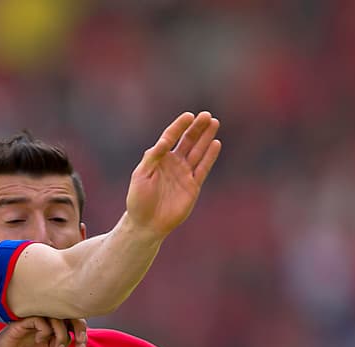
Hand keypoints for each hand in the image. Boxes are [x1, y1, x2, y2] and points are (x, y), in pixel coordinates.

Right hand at [0, 316, 87, 346]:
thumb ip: (61, 345)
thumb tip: (69, 336)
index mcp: (53, 327)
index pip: (73, 321)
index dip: (81, 332)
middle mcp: (46, 320)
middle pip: (69, 313)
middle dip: (79, 327)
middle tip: (79, 341)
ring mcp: (35, 318)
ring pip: (57, 315)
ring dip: (60, 332)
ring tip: (54, 346)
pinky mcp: (23, 320)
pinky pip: (42, 319)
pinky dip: (45, 331)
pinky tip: (39, 339)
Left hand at [124, 111, 221, 237]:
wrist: (147, 224)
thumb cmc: (139, 200)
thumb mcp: (141, 175)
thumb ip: (152, 157)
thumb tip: (164, 141)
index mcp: (159, 158)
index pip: (171, 137)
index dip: (179, 126)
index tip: (189, 116)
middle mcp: (173, 163)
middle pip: (188, 141)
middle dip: (197, 128)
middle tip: (206, 115)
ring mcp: (184, 174)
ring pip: (198, 151)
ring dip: (206, 138)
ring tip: (214, 123)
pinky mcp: (193, 186)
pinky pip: (203, 168)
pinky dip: (209, 156)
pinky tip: (216, 144)